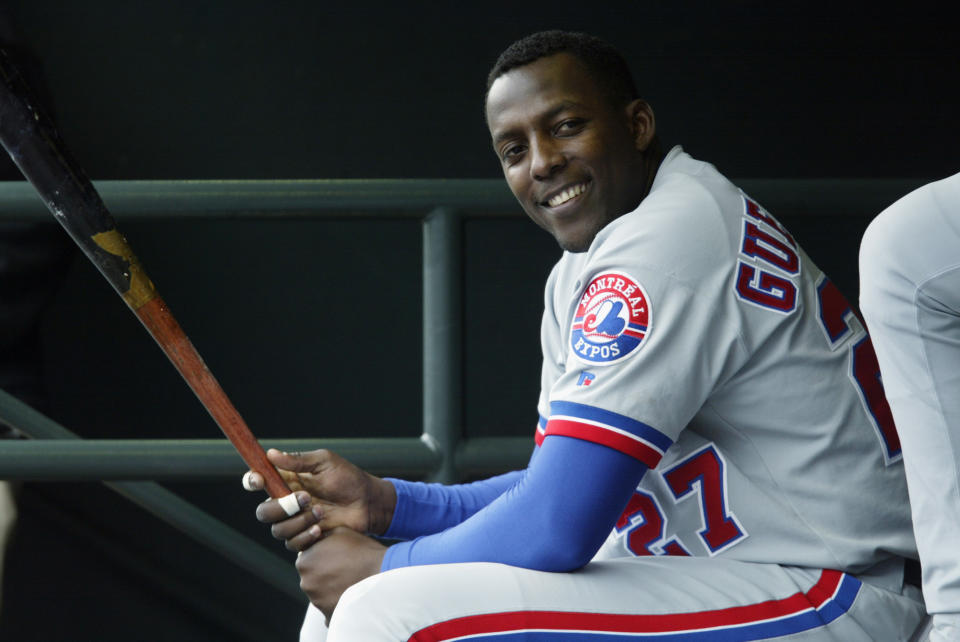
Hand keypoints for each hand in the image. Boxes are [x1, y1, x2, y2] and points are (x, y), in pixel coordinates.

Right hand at [244, 448, 396, 550]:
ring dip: (298, 521)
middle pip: (263, 512)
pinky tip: (321, 528)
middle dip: (280, 507)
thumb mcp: (325, 462)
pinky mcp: (306, 537)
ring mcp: (296, 521)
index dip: (252, 481)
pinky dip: (305, 536)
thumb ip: (298, 460)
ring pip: (277, 529)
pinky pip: (292, 544)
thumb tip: (270, 454)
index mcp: (287, 480)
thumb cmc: (349, 478)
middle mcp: (287, 502)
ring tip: (321, 512)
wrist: (369, 503)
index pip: (258, 481)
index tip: (259, 481)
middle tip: (305, 498)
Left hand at [295, 527, 385, 619]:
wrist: (382, 574)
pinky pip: (330, 610)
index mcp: (304, 561)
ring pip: (321, 594)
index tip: (338, 556)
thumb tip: (313, 539)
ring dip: (332, 589)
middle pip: (312, 577)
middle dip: (325, 574)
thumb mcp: (339, 531)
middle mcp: (306, 583)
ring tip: (352, 582)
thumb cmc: (362, 550)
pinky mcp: (328, 615)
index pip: (308, 558)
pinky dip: (338, 605)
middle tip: (346, 569)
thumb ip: (320, 536)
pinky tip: (352, 596)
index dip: (323, 556)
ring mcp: (316, 601)